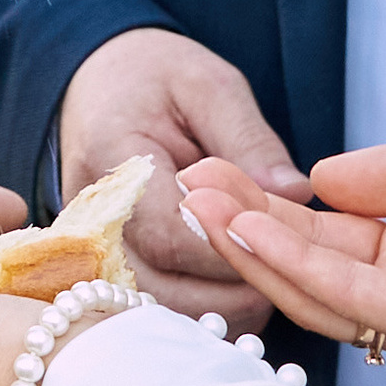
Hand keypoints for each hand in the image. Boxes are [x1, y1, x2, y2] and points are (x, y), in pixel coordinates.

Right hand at [57, 28, 307, 327]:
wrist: (96, 81)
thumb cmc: (152, 75)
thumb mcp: (208, 84)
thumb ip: (248, 138)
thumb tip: (294, 193)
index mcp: (112, 160)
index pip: (171, 235)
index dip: (231, 248)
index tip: (282, 240)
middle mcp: (91, 220)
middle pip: (165, 290)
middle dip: (234, 289)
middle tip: (288, 266)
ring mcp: (93, 253)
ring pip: (163, 310)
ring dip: (221, 304)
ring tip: (268, 270)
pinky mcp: (108, 270)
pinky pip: (158, 305)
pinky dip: (202, 303)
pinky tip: (239, 279)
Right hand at [179, 126, 385, 369]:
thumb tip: (321, 181)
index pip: (329, 245)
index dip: (269, 215)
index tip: (212, 179)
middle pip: (314, 275)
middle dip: (246, 234)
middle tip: (183, 190)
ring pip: (325, 295)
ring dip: (259, 251)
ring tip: (202, 207)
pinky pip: (362, 301)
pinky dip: (305, 269)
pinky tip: (258, 235)